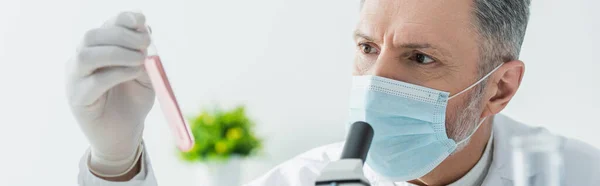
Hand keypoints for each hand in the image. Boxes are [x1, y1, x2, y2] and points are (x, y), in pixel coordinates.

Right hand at [66, 11, 153, 176]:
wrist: (125, 133)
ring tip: (139, 59)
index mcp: (99, 49)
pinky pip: (93, 81)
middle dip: (121, 35)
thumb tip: (145, 31)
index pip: (105, 26)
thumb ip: (143, 55)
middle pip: (92, 36)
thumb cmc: (133, 101)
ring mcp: (75, 79)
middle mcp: (82, 60)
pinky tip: (134, 72)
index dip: (123, 19)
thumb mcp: (145, 74)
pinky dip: (117, 73)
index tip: (142, 22)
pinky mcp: (77, 99)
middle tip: (145, 44)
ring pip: (86, 55)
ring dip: (116, 52)